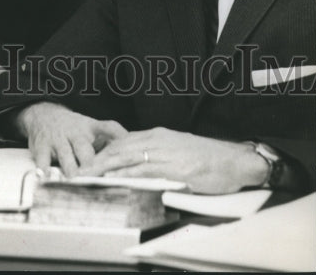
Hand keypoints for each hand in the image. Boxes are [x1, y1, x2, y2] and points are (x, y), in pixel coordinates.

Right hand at [15, 102, 126, 176]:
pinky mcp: (41, 146)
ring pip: (65, 155)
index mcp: (91, 128)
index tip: (131, 150)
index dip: (120, 136)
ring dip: (69, 167)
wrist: (43, 114)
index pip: (109, 128)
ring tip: (73, 178)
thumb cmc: (74, 128)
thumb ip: (111, 139)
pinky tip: (45, 177)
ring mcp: (58, 140)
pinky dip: (43, 168)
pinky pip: (42, 158)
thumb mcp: (93, 128)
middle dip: (90, 162)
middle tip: (97, 175)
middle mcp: (75, 133)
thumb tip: (137, 154)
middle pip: (85, 148)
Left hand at [76, 126, 268, 192]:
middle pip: (120, 147)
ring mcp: (166, 153)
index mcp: (159, 136)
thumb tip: (140, 168)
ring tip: (89, 174)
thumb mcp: (179, 152)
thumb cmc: (210, 159)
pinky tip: (116, 179)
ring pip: (128, 156)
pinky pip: (146, 169)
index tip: (89, 160)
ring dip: (106, 166)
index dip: (104, 151)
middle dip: (98, 158)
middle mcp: (159, 140)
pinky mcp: (175, 167)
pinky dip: (127, 174)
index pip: (123, 141)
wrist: (235, 160)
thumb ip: (159, 156)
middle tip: (80, 169)